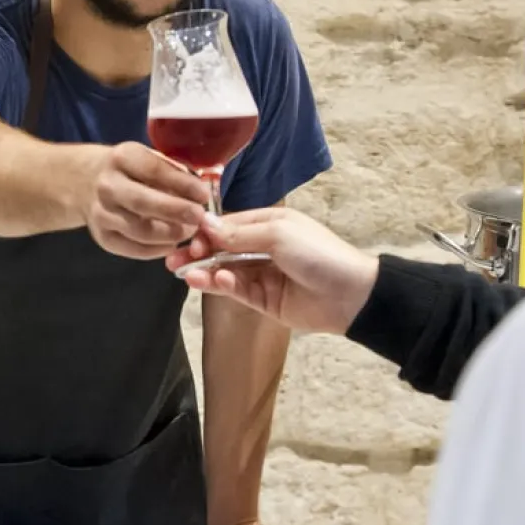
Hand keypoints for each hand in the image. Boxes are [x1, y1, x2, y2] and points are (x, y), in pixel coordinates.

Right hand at [81, 142, 209, 258]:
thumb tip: (201, 193)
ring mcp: (101, 214)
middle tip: (199, 217)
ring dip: (171, 234)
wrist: (86, 182)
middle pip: (144, 203)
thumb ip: (172, 172)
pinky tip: (172, 243)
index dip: (182, 184)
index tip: (203, 194)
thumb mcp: (147, 157)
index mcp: (122, 157)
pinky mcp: (102, 237)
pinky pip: (134, 249)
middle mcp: (107, 186)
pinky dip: (158, 249)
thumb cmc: (130, 169)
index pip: (154, 171)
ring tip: (190, 231)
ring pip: (140, 231)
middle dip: (176, 212)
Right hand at [165, 207, 377, 333]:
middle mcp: (263, 247)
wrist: (351, 294)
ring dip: (205, 271)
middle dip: (198, 253)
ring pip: (225, 271)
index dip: (206, 231)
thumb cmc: (318, 253)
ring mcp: (263, 275)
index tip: (185, 236)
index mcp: (269, 224)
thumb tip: (205, 224)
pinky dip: (222, 285)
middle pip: (222, 249)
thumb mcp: (278, 234)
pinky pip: (237, 290)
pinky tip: (213, 281)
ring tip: (186, 273)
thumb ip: (239, 233)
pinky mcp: (264, 300)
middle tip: (174, 259)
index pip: (228, 225)